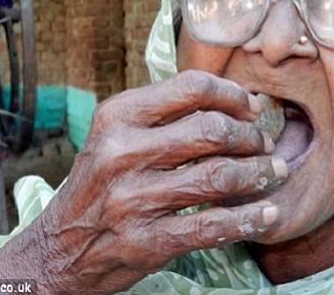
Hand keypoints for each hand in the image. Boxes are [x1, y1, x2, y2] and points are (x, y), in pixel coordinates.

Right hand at [37, 70, 286, 293]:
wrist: (58, 248)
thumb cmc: (100, 180)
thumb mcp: (118, 134)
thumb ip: (167, 113)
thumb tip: (232, 102)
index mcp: (118, 115)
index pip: (192, 87)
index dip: (232, 94)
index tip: (252, 107)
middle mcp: (121, 152)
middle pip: (211, 130)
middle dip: (250, 136)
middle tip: (265, 143)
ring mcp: (132, 199)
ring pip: (218, 176)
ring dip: (258, 173)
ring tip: (275, 171)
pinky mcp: (145, 242)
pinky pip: (212, 227)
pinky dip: (248, 219)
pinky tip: (268, 213)